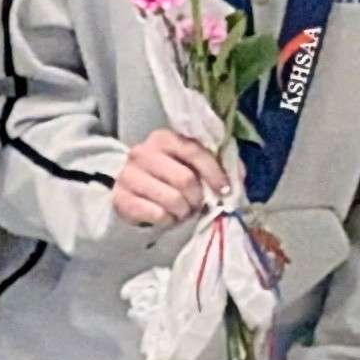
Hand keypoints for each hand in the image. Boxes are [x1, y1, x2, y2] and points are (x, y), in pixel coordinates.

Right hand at [106, 130, 227, 233]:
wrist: (133, 194)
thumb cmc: (168, 179)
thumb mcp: (191, 166)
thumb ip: (216, 165)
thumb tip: (239, 174)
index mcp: (163, 138)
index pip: (194, 152)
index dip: (214, 173)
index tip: (224, 190)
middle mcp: (142, 152)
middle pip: (184, 179)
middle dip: (197, 197)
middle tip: (197, 205)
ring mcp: (128, 175)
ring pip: (172, 199)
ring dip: (183, 211)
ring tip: (182, 211)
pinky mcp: (120, 198)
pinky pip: (156, 214)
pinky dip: (167, 220)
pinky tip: (166, 217)